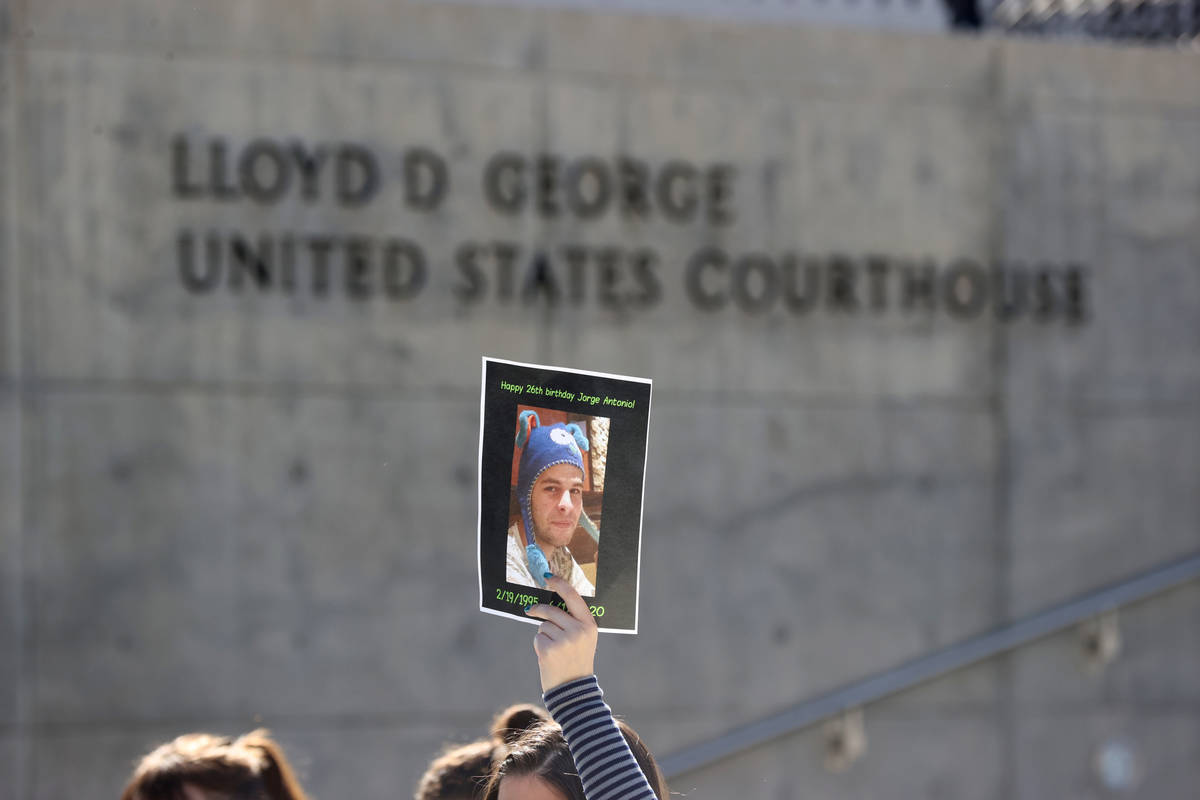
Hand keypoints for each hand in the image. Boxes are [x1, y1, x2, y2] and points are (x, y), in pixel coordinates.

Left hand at [524, 575, 598, 691]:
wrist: (574, 690)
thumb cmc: (577, 660)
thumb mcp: (584, 638)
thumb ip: (573, 620)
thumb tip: (552, 601)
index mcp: (589, 625)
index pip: (573, 596)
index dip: (559, 583)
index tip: (548, 576)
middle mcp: (578, 630)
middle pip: (552, 610)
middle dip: (538, 610)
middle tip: (530, 610)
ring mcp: (564, 640)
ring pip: (543, 625)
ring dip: (544, 634)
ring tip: (554, 649)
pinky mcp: (549, 650)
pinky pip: (538, 637)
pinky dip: (539, 645)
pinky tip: (548, 656)